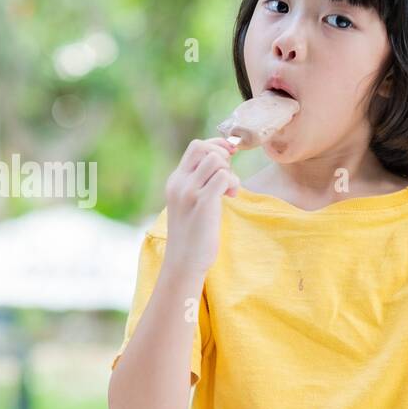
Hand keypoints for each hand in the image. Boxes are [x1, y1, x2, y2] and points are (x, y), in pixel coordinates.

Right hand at [163, 137, 239, 274]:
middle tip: (228, 176)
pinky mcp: (203, 203)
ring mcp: (189, 192)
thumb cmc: (191, 235)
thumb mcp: (189, 204)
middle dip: (223, 155)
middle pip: (204, 147)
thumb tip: (221, 164)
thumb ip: (198, 184)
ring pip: (216, 160)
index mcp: (175, 181)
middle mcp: (179, 183)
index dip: (216, 146)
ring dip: (229, 171)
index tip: (229, 158)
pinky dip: (233, 183)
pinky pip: (223, 176)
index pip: (196, 147)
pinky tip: (231, 196)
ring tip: (230, 190)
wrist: (183, 261)